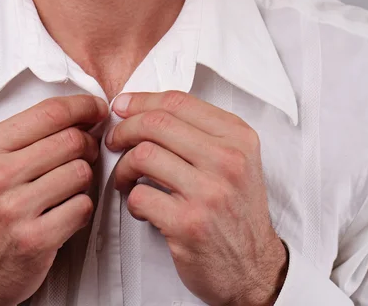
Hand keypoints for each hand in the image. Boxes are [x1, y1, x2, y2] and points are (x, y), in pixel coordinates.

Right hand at [0, 95, 108, 305]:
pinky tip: (65, 212)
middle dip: (88, 144)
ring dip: (84, 179)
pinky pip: (82, 207)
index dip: (83, 106)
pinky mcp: (35, 239)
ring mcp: (15, 208)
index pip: (49, 112)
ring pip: (81, 172)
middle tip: (86, 153)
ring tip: (68, 187)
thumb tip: (82, 113)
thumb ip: (29, 136)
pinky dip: (81, 208)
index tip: (97, 110)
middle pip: (72, 140)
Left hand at [106, 91, 288, 305]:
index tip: (121, 108)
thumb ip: (198, 132)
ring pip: (142, 156)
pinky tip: (142, 207)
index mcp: (238, 138)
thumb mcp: (235, 160)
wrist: (253, 267)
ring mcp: (209, 193)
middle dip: (123, 129)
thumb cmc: (235, 211)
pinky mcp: (189, 224)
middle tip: (113, 142)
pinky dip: (131, 200)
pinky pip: (139, 196)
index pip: (178, 101)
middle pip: (155, 124)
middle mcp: (228, 161)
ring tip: (127, 179)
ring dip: (123, 168)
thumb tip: (141, 108)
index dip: (141, 101)